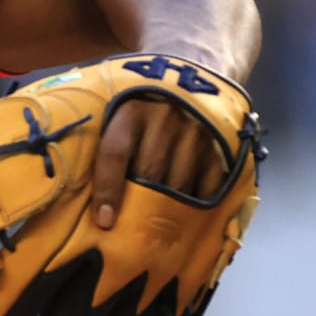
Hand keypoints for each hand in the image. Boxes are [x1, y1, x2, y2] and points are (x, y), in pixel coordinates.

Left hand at [89, 91, 229, 229]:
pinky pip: (207, 188)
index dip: (107, 190)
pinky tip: (187, 215)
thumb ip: (107, 147)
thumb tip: (95, 198)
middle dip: (138, 207)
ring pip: (178, 187)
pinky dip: (196, 206)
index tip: (105, 221)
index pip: (114, 153)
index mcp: (130, 111)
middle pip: (148, 175)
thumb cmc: (145, 108)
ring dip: (167, 211)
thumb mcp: (122, 114)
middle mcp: (164, 119)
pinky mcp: (220, 147)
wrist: (196, 80)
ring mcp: (195, 133)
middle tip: (131, 235)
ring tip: (159, 230)